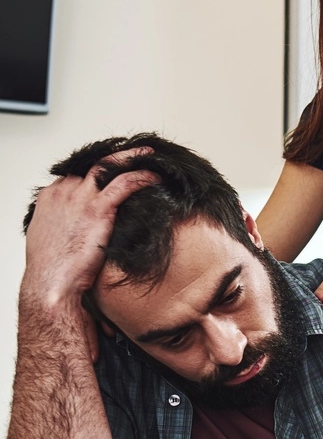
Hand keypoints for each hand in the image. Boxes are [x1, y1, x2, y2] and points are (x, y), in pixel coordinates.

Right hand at [22, 149, 158, 341]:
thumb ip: (67, 227)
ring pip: (107, 165)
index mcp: (50, 199)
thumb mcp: (54, 241)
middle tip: (135, 154)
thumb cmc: (54, 270)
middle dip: (115, 158)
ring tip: (149, 155)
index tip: (114, 170)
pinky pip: (124, 183)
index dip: (98, 171)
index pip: (76, 174)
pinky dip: (142, 177)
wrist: (51, 284)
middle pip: (92, 165)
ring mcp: (78, 199)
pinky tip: (155, 177)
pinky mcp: (96, 209)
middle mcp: (62, 193)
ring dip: (130, 157)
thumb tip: (82, 230)